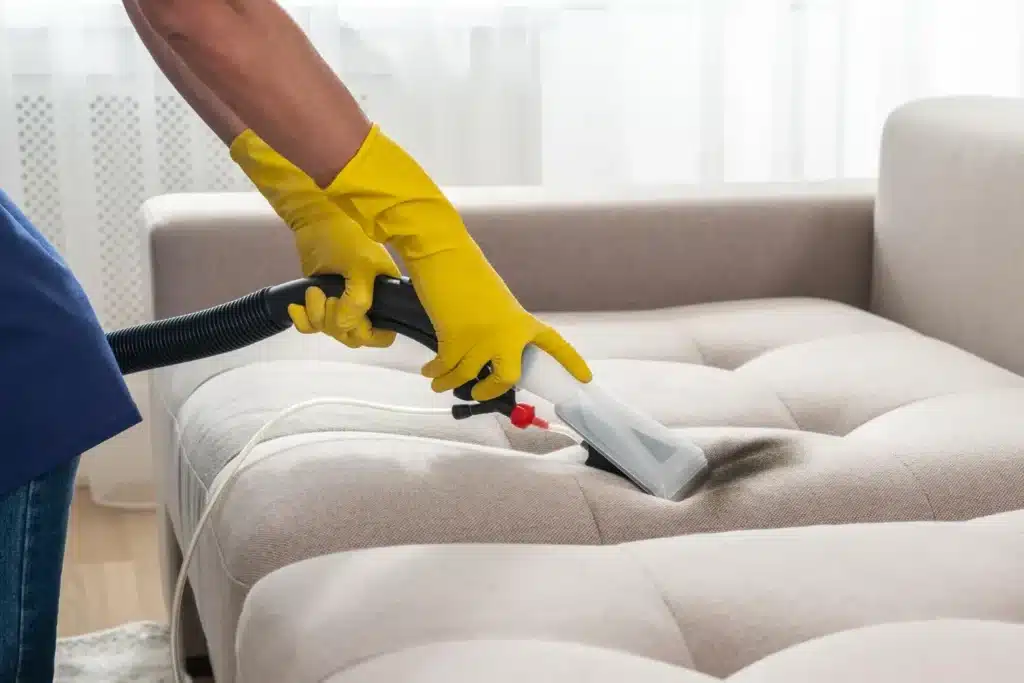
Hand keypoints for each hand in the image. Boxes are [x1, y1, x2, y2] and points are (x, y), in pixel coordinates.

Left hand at [230, 129, 400, 347]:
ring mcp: (342, 304)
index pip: (383, 335)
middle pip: (354, 337)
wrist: (316, 218)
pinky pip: (312, 326)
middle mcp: (366, 304)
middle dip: (337, 322)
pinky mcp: (321, 302)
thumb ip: (358, 301)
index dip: (366, 332)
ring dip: (317, 317)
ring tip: (313, 291)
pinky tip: (296, 307)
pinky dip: (302, 321)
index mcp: (385, 296)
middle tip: (328, 298)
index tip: (352, 315)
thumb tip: (346, 327)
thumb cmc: (345, 237)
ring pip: (332, 332)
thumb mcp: (359, 266)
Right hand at [321, 125, 592, 400]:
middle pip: (507, 377)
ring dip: (450, 383)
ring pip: (467, 376)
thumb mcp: (493, 303)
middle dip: (491, 390)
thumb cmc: (467, 274)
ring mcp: (483, 339)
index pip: (554, 344)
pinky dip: (436, 374)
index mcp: (522, 321)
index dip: (571, 363)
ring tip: (439, 384)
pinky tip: (430, 372)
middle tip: (478, 394)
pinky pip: (447, 368)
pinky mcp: (456, 339)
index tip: (586, 380)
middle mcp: (508, 334)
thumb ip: (498, 328)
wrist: (445, 254)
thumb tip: (486, 352)